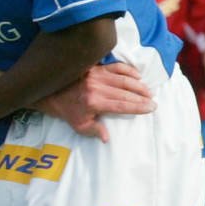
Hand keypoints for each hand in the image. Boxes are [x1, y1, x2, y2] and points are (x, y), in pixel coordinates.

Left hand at [37, 62, 153, 141]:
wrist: (51, 92)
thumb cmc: (67, 111)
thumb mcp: (79, 126)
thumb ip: (95, 131)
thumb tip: (107, 138)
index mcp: (94, 102)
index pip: (122, 105)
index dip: (138, 107)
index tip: (150, 108)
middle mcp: (97, 87)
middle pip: (126, 92)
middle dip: (142, 97)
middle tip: (153, 101)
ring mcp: (97, 75)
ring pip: (124, 79)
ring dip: (138, 85)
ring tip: (148, 91)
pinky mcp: (95, 67)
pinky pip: (116, 67)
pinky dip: (128, 70)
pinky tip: (137, 76)